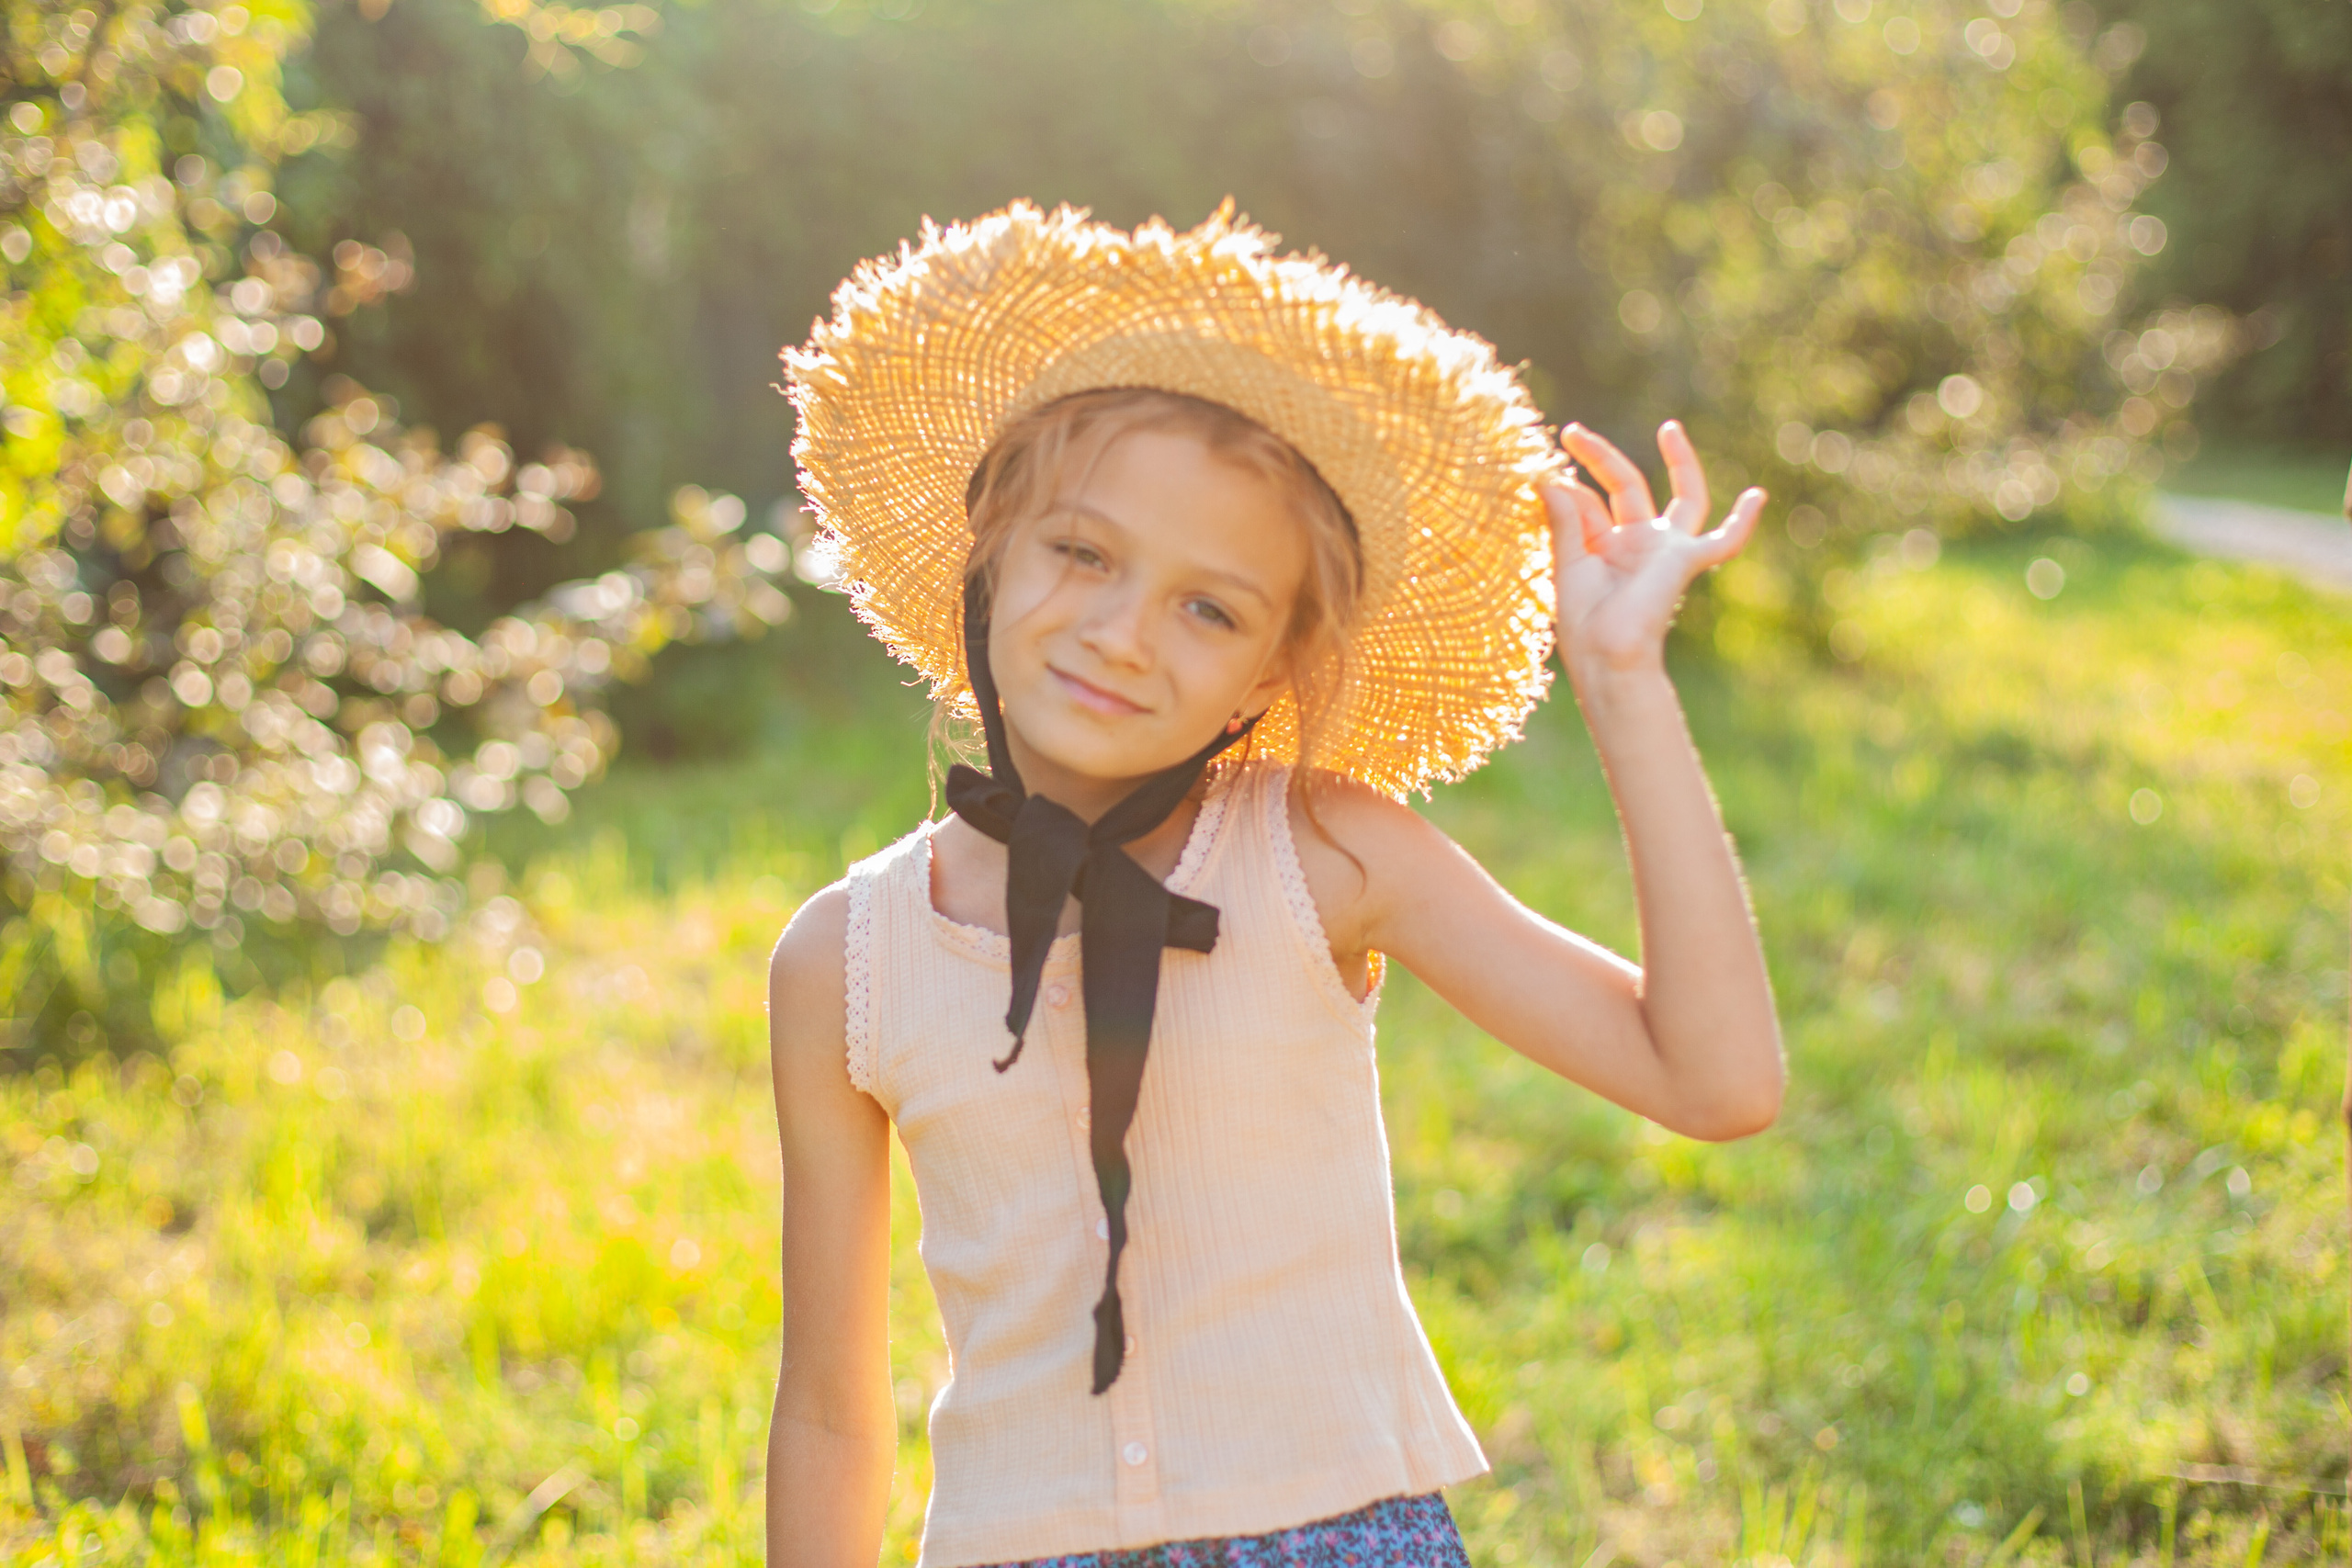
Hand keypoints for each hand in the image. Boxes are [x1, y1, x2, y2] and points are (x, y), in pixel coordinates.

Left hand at [1544, 420, 1764, 683]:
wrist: (1607, 658)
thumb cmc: (1583, 626)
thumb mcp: (1567, 566)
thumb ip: (1563, 521)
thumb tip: (1547, 478)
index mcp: (1605, 547)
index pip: (1588, 502)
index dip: (1564, 490)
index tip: (1539, 477)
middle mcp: (1638, 543)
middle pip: (1626, 486)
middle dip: (1601, 457)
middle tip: (1572, 431)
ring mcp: (1665, 549)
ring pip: (1683, 497)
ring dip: (1680, 462)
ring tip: (1670, 428)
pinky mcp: (1685, 560)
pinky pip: (1724, 541)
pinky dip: (1743, 522)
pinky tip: (1757, 497)